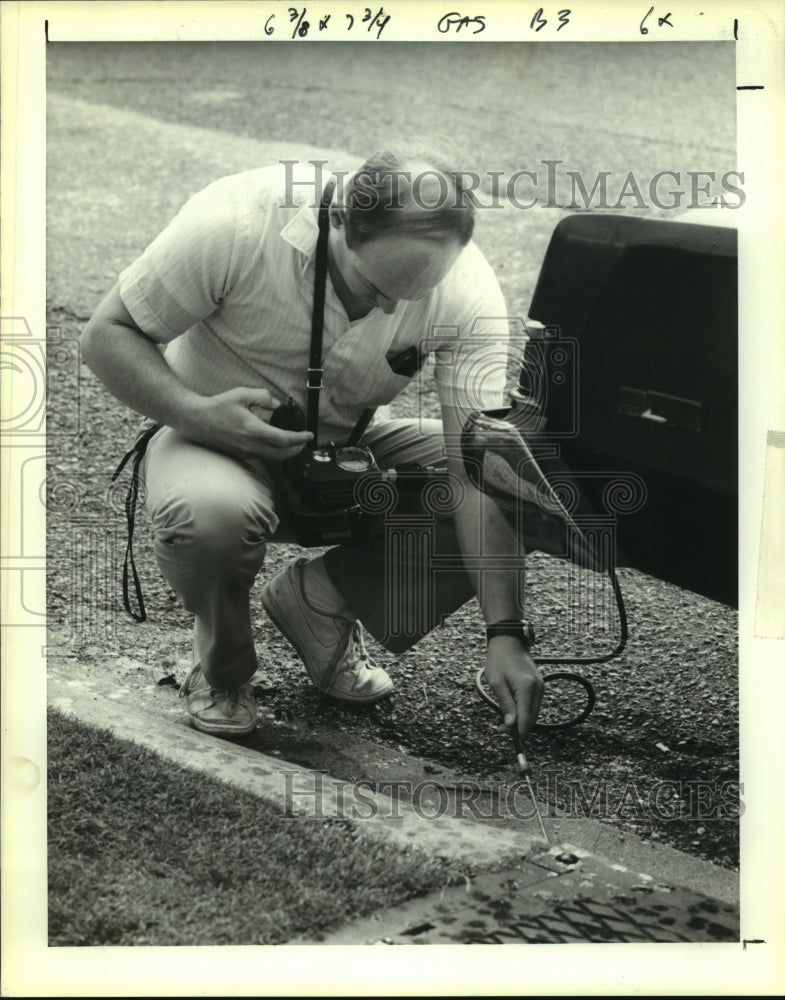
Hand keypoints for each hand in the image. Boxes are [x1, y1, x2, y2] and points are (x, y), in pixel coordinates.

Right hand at [179, 387, 312, 461]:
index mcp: (253, 430)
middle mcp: (250, 445)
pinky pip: (261, 456)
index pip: (283, 439)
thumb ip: (263, 397)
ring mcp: (245, 452)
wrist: (197, 420)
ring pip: (272, 457)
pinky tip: (273, 443)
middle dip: (296, 449)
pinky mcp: (240, 455)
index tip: (309, 435)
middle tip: (303, 441)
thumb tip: (276, 404)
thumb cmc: (218, 407)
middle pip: (281, 454)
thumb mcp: (241, 394)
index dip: (299, 438)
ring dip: (285, 452)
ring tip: (292, 443)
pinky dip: (272, 451)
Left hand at [483, 635, 543, 743]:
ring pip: (533, 713)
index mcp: (527, 687)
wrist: (508, 640)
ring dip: (521, 720)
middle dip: (518, 728)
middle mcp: (538, 688)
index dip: (520, 733)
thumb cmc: (499, 659)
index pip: (527, 718)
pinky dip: (524, 711)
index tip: (512, 743)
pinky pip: (532, 704)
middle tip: (500, 730)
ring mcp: (540, 687)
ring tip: (503, 721)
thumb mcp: (496, 682)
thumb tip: (511, 725)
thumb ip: (505, 704)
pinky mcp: (538, 686)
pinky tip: (512, 711)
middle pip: (531, 718)